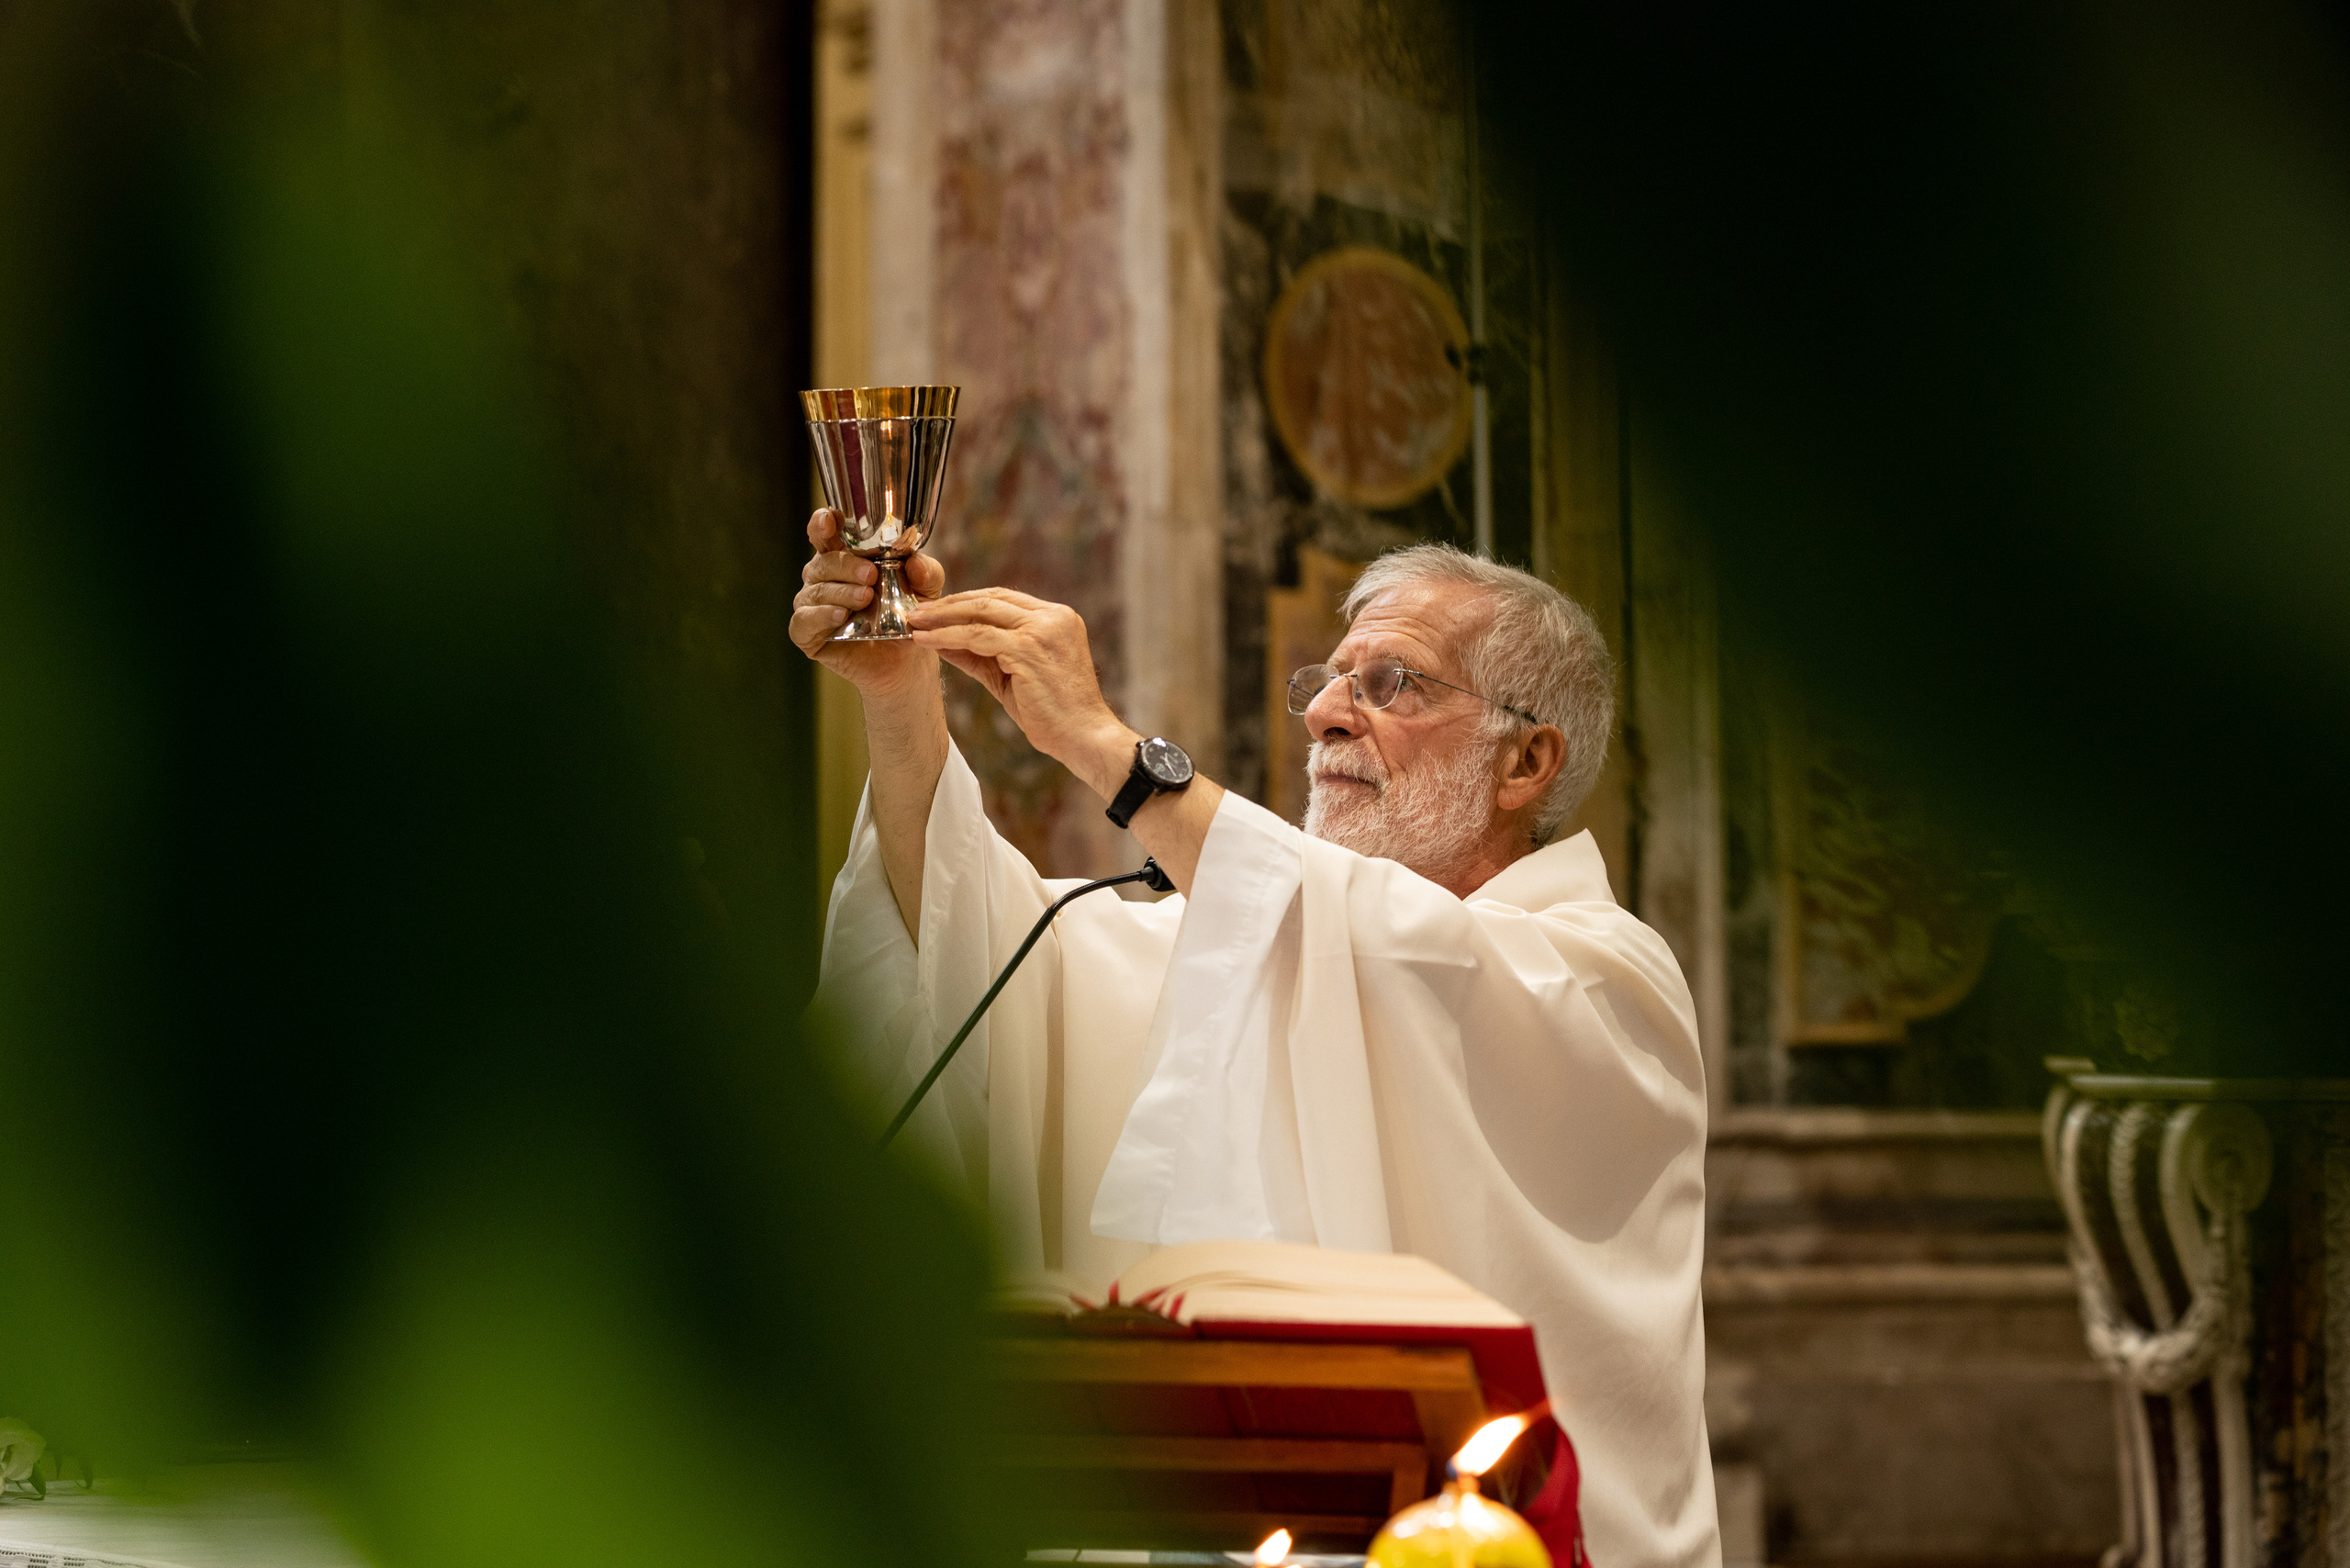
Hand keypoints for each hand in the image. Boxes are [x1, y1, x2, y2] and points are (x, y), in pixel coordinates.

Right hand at [789, 509, 946, 699]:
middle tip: (870, 575)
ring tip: (864, 598)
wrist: (907, 660)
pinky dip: (820, 616)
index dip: (822, 523)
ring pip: (815, 591)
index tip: (830, 519)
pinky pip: (803, 621)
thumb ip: (926, 571)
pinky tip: (839, 616)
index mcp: (844, 558)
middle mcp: (823, 579)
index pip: (824, 533)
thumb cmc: (908, 616)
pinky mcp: (808, 634)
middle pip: (822, 562)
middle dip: (845, 565)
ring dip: (840, 592)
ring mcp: (812, 605)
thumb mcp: (926, 589)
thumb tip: (915, 564)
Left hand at [908, 589, 1134, 790]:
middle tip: (918, 612)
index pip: (1005, 598)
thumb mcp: (1013, 676)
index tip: (938, 611)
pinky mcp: (1028, 648)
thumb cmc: (1053, 713)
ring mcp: (1042, 630)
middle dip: (949, 604)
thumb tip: (942, 642)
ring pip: (980, 613)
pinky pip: (977, 636)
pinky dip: (947, 637)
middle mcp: (1053, 617)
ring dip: (942, 617)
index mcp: (1058, 617)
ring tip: (914, 624)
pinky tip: (926, 641)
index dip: (967, 601)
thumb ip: (983, 656)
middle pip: (990, 598)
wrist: (1084, 737)